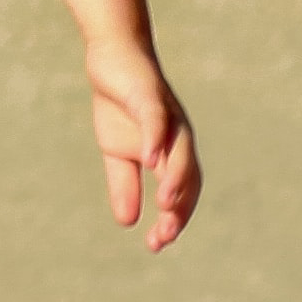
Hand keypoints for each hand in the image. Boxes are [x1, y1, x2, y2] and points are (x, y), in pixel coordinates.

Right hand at [91, 43, 200, 251]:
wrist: (112, 57)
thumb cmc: (120, 105)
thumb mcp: (115, 152)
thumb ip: (124, 185)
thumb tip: (128, 222)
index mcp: (171, 153)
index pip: (181, 193)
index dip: (173, 219)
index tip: (157, 245)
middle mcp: (178, 138)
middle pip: (188, 178)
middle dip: (178, 209)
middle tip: (164, 237)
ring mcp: (167, 118)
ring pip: (179, 153)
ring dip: (175, 179)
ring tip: (165, 205)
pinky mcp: (151, 98)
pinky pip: (158, 122)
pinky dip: (156, 141)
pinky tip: (149, 160)